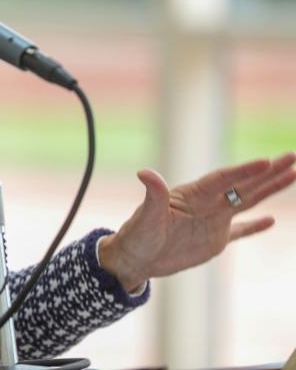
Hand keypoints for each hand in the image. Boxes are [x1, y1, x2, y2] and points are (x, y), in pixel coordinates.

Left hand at [99, 152, 295, 292]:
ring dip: (269, 189)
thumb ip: (153, 195)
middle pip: (243, 185)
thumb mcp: (146, 216)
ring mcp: (213, 221)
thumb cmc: (137, 235)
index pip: (223, 180)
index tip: (267, 161)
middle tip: (292, 156)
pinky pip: (240, 231)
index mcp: (192, 195)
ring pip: (247, 202)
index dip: (244, 171)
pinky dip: (255, 226)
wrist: (134, 258)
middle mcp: (207, 204)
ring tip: (292, 174)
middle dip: (269, 173)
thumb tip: (145, 173)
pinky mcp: (214, 240)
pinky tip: (272, 219)